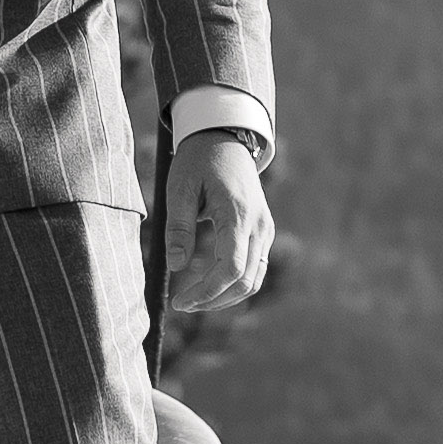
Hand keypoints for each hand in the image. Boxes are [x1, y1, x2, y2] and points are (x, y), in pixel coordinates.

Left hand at [162, 131, 273, 311]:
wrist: (225, 138)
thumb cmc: (198, 161)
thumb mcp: (179, 188)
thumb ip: (178, 228)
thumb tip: (177, 267)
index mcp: (237, 214)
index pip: (231, 268)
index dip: (207, 292)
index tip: (180, 301)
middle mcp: (258, 226)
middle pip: (245, 281)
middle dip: (213, 300)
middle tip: (182, 304)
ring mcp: (264, 230)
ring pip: (254, 279)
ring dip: (226, 297)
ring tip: (194, 300)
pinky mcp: (262, 232)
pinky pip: (255, 268)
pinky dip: (235, 283)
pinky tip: (209, 285)